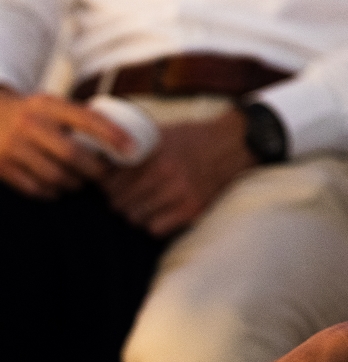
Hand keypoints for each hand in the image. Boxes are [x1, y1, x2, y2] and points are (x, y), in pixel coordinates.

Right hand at [0, 88, 131, 196]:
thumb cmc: (32, 112)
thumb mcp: (51, 104)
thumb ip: (78, 117)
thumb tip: (120, 135)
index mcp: (48, 105)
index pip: (87, 119)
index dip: (112, 134)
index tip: (131, 148)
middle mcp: (30, 124)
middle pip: (71, 154)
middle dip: (94, 168)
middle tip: (105, 174)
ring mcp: (14, 147)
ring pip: (55, 175)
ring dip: (76, 183)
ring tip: (83, 181)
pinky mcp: (3, 168)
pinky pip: (36, 188)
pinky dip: (53, 191)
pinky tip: (60, 187)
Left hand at [102, 108, 254, 234]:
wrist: (230, 145)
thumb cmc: (192, 137)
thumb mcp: (161, 132)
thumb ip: (133, 144)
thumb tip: (102, 157)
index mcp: (153, 153)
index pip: (111, 181)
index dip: (106, 185)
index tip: (109, 184)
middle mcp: (164, 174)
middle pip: (119, 202)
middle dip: (118, 200)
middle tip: (123, 196)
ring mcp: (179, 194)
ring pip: (134, 218)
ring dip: (134, 212)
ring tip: (141, 203)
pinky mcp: (191, 210)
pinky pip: (155, 229)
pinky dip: (152, 223)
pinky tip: (158, 211)